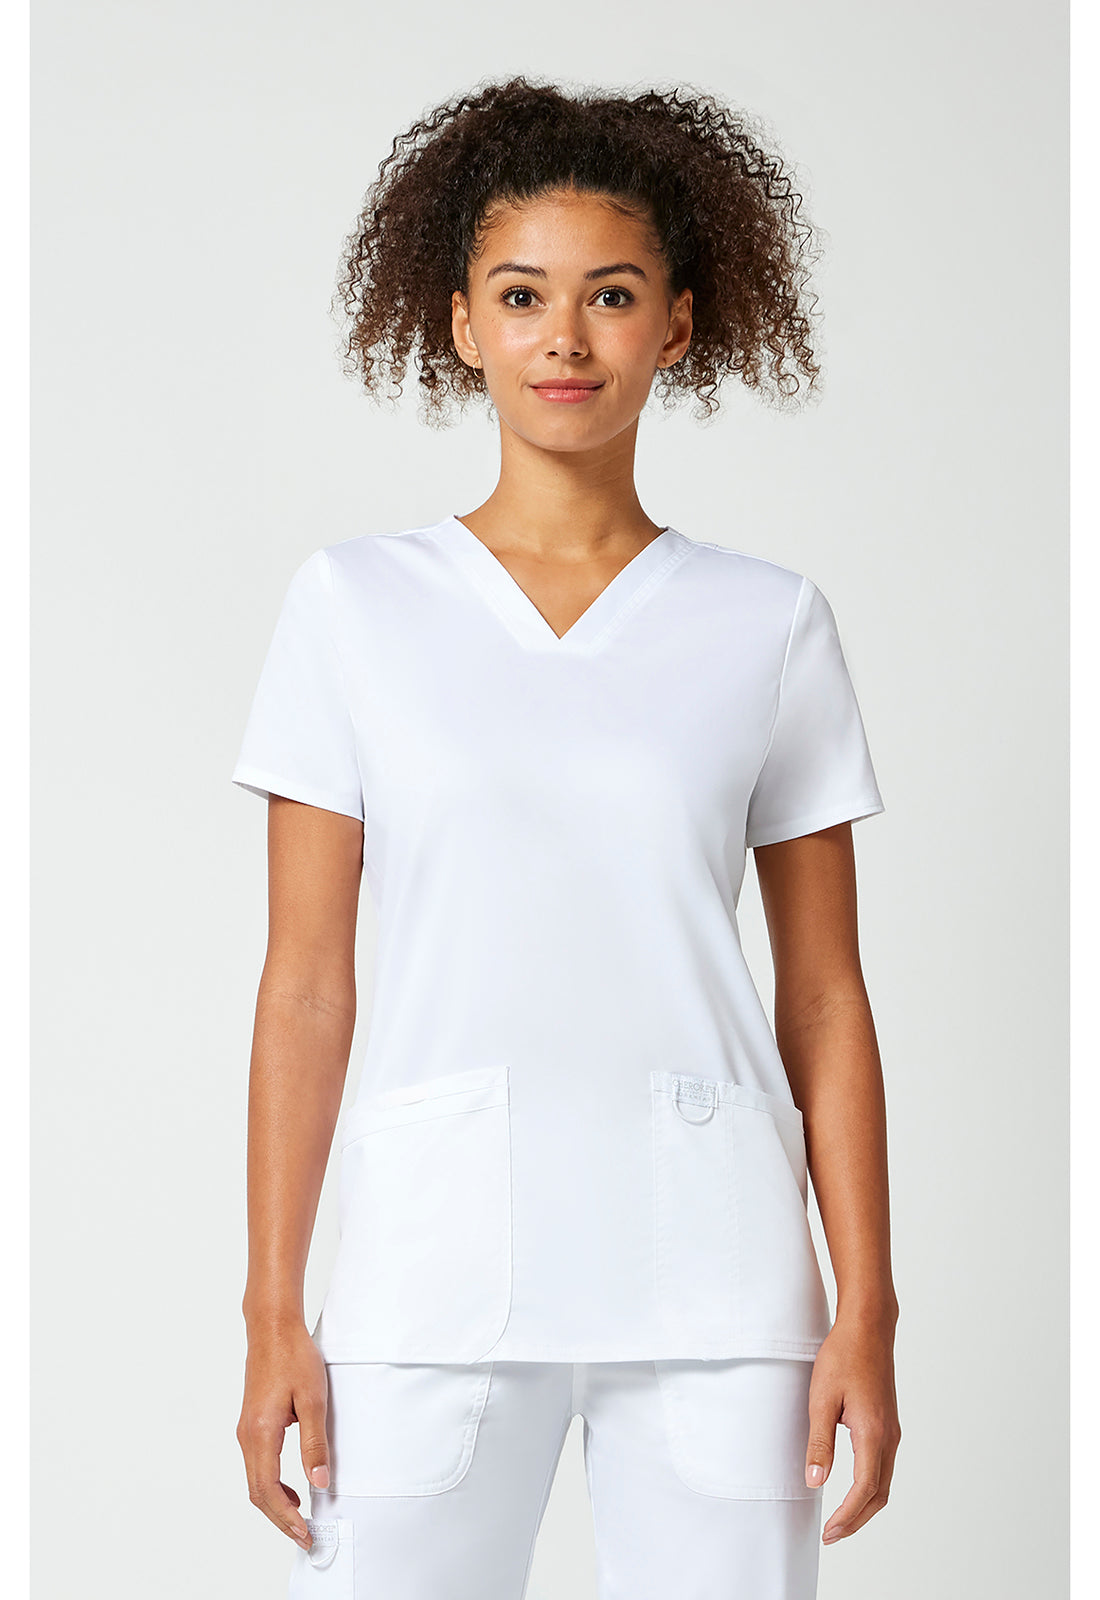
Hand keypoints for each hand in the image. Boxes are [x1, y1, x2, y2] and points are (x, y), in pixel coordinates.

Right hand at [236, 1319, 331, 1550]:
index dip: (286, 1518)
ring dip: (275, 1503)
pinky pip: (257, 1465)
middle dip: (280, 1519)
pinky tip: (291, 1487)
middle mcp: (247, 1435)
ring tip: (301, 1518)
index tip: (305, 1534)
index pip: (268, 1490)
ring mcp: (246, 1429)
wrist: (272, 1326)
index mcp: (261, 1432)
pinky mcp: (251, 1423)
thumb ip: (315, 1443)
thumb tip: (320, 1483)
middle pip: (258, 1492)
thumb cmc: (293, 1356)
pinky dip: (271, 1485)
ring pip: (255, 1480)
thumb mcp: (313, 1399)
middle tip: (304, 1536)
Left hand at [804, 1311, 900, 1543]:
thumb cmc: (843, 1356)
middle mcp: (889, 1437)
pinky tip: (854, 1489)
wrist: (868, 1328)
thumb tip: (815, 1482)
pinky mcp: (889, 1423)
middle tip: (832, 1534)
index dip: (847, 1516)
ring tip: (841, 1519)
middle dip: (857, 1519)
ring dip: (865, 1506)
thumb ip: (819, 1442)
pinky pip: (884, 1466)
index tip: (829, 1532)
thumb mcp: (821, 1398)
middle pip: (879, 1494)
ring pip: (884, 1482)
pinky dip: (871, 1487)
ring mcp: (892, 1430)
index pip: (864, 1490)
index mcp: (873, 1433)